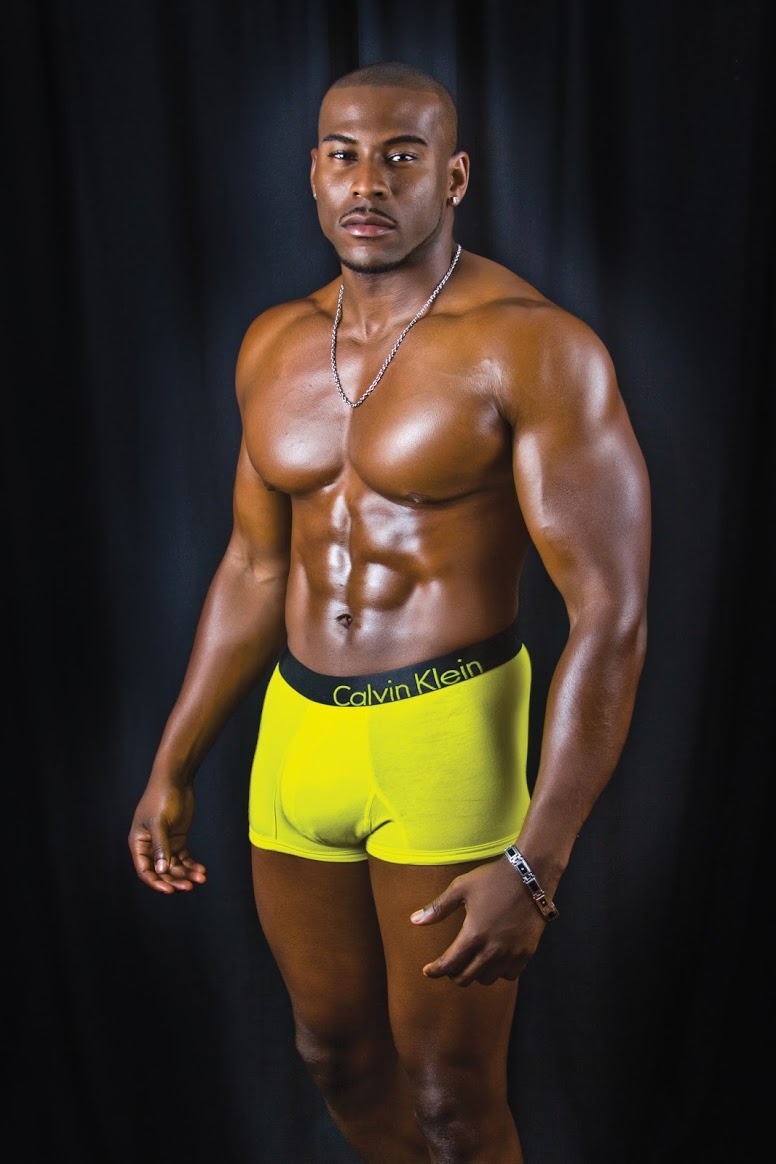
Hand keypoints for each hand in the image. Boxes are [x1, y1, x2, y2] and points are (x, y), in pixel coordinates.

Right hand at [128, 780, 206, 893]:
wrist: (176, 780)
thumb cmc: (161, 798)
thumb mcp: (159, 823)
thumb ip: (160, 847)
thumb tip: (162, 871)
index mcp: (139, 843)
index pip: (145, 870)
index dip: (156, 882)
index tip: (169, 890)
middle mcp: (151, 847)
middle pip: (162, 872)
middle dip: (175, 880)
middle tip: (189, 886)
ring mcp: (165, 844)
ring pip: (175, 867)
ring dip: (186, 874)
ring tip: (201, 878)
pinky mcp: (178, 839)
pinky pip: (184, 858)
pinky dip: (192, 865)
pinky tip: (201, 870)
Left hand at [410, 857, 547, 985]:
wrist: (530, 875)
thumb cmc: (493, 879)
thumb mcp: (461, 888)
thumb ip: (438, 908)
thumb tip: (414, 921)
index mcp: (473, 934)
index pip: (449, 964)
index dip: (435, 971)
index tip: (428, 971)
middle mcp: (492, 949)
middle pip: (467, 978)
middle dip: (453, 974)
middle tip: (450, 965)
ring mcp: (511, 953)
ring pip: (488, 979)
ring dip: (476, 973)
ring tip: (472, 960)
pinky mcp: (527, 952)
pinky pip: (509, 975)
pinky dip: (499, 971)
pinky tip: (494, 959)